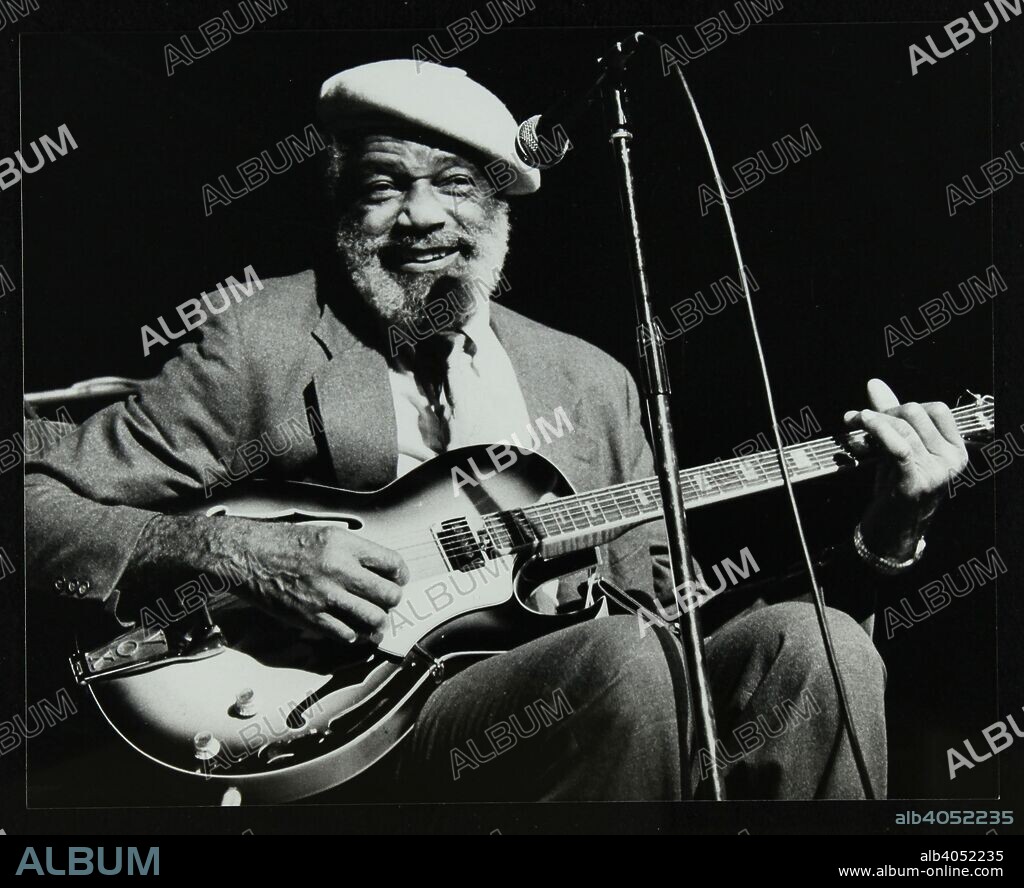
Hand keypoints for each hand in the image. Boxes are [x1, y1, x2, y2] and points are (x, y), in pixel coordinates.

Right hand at [239, 521, 408, 643]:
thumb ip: (355, 551)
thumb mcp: (327, 534)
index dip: (401, 574)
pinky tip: (353, 628)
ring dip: (380, 621)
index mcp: (344, 545)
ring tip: (378, 620)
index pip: (392, 563)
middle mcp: (338, 570)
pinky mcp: (311, 617)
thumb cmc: (285, 543)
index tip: (399, 578)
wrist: (250, 557)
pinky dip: (355, 634)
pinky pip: (346, 634)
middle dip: (394, 599)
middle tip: (390, 600)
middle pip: (388, 594)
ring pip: (373, 618)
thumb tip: (380, 570)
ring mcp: (325, 596)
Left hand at [843, 379, 967, 559]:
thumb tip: (874, 383)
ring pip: (904, 427)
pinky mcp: (916, 482)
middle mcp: (952, 460)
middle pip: (917, 414)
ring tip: (853, 420)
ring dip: (873, 419)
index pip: (937, 409)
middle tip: (860, 418)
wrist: (891, 529)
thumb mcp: (897, 448)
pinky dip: (878, 430)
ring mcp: (937, 472)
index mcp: (955, 449)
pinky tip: (862, 424)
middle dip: (885, 411)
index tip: (878, 412)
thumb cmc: (896, 487)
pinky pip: (899, 447)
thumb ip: (890, 416)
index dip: (905, 405)